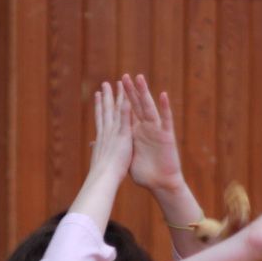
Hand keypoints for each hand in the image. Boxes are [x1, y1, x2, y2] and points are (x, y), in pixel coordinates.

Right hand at [88, 80, 131, 186]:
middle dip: (105, 97)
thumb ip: (96, 151)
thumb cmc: (101, 175)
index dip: (99, 107)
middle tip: (104, 85)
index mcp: (102, 138)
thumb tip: (91, 147)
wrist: (103, 179)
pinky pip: (126, 118)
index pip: (101, 119)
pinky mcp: (123, 135)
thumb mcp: (98, 160)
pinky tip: (128, 96)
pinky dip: (126, 107)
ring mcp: (114, 133)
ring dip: (116, 96)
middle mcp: (106, 132)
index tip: (98, 96)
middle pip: (106, 111)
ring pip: (116, 110)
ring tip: (116, 84)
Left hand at [121, 73, 182, 193]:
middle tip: (123, 76)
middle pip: (137, 105)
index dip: (119, 99)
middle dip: (130, 91)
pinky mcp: (166, 135)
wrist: (160, 183)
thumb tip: (95, 142)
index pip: (126, 111)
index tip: (110, 86)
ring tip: (139, 79)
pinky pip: (166, 119)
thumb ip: (113, 146)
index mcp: (135, 132)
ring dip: (144, 93)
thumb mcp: (125, 157)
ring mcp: (156, 130)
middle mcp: (145, 128)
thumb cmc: (144, 173)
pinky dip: (165, 107)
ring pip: (149, 107)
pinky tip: (163, 95)